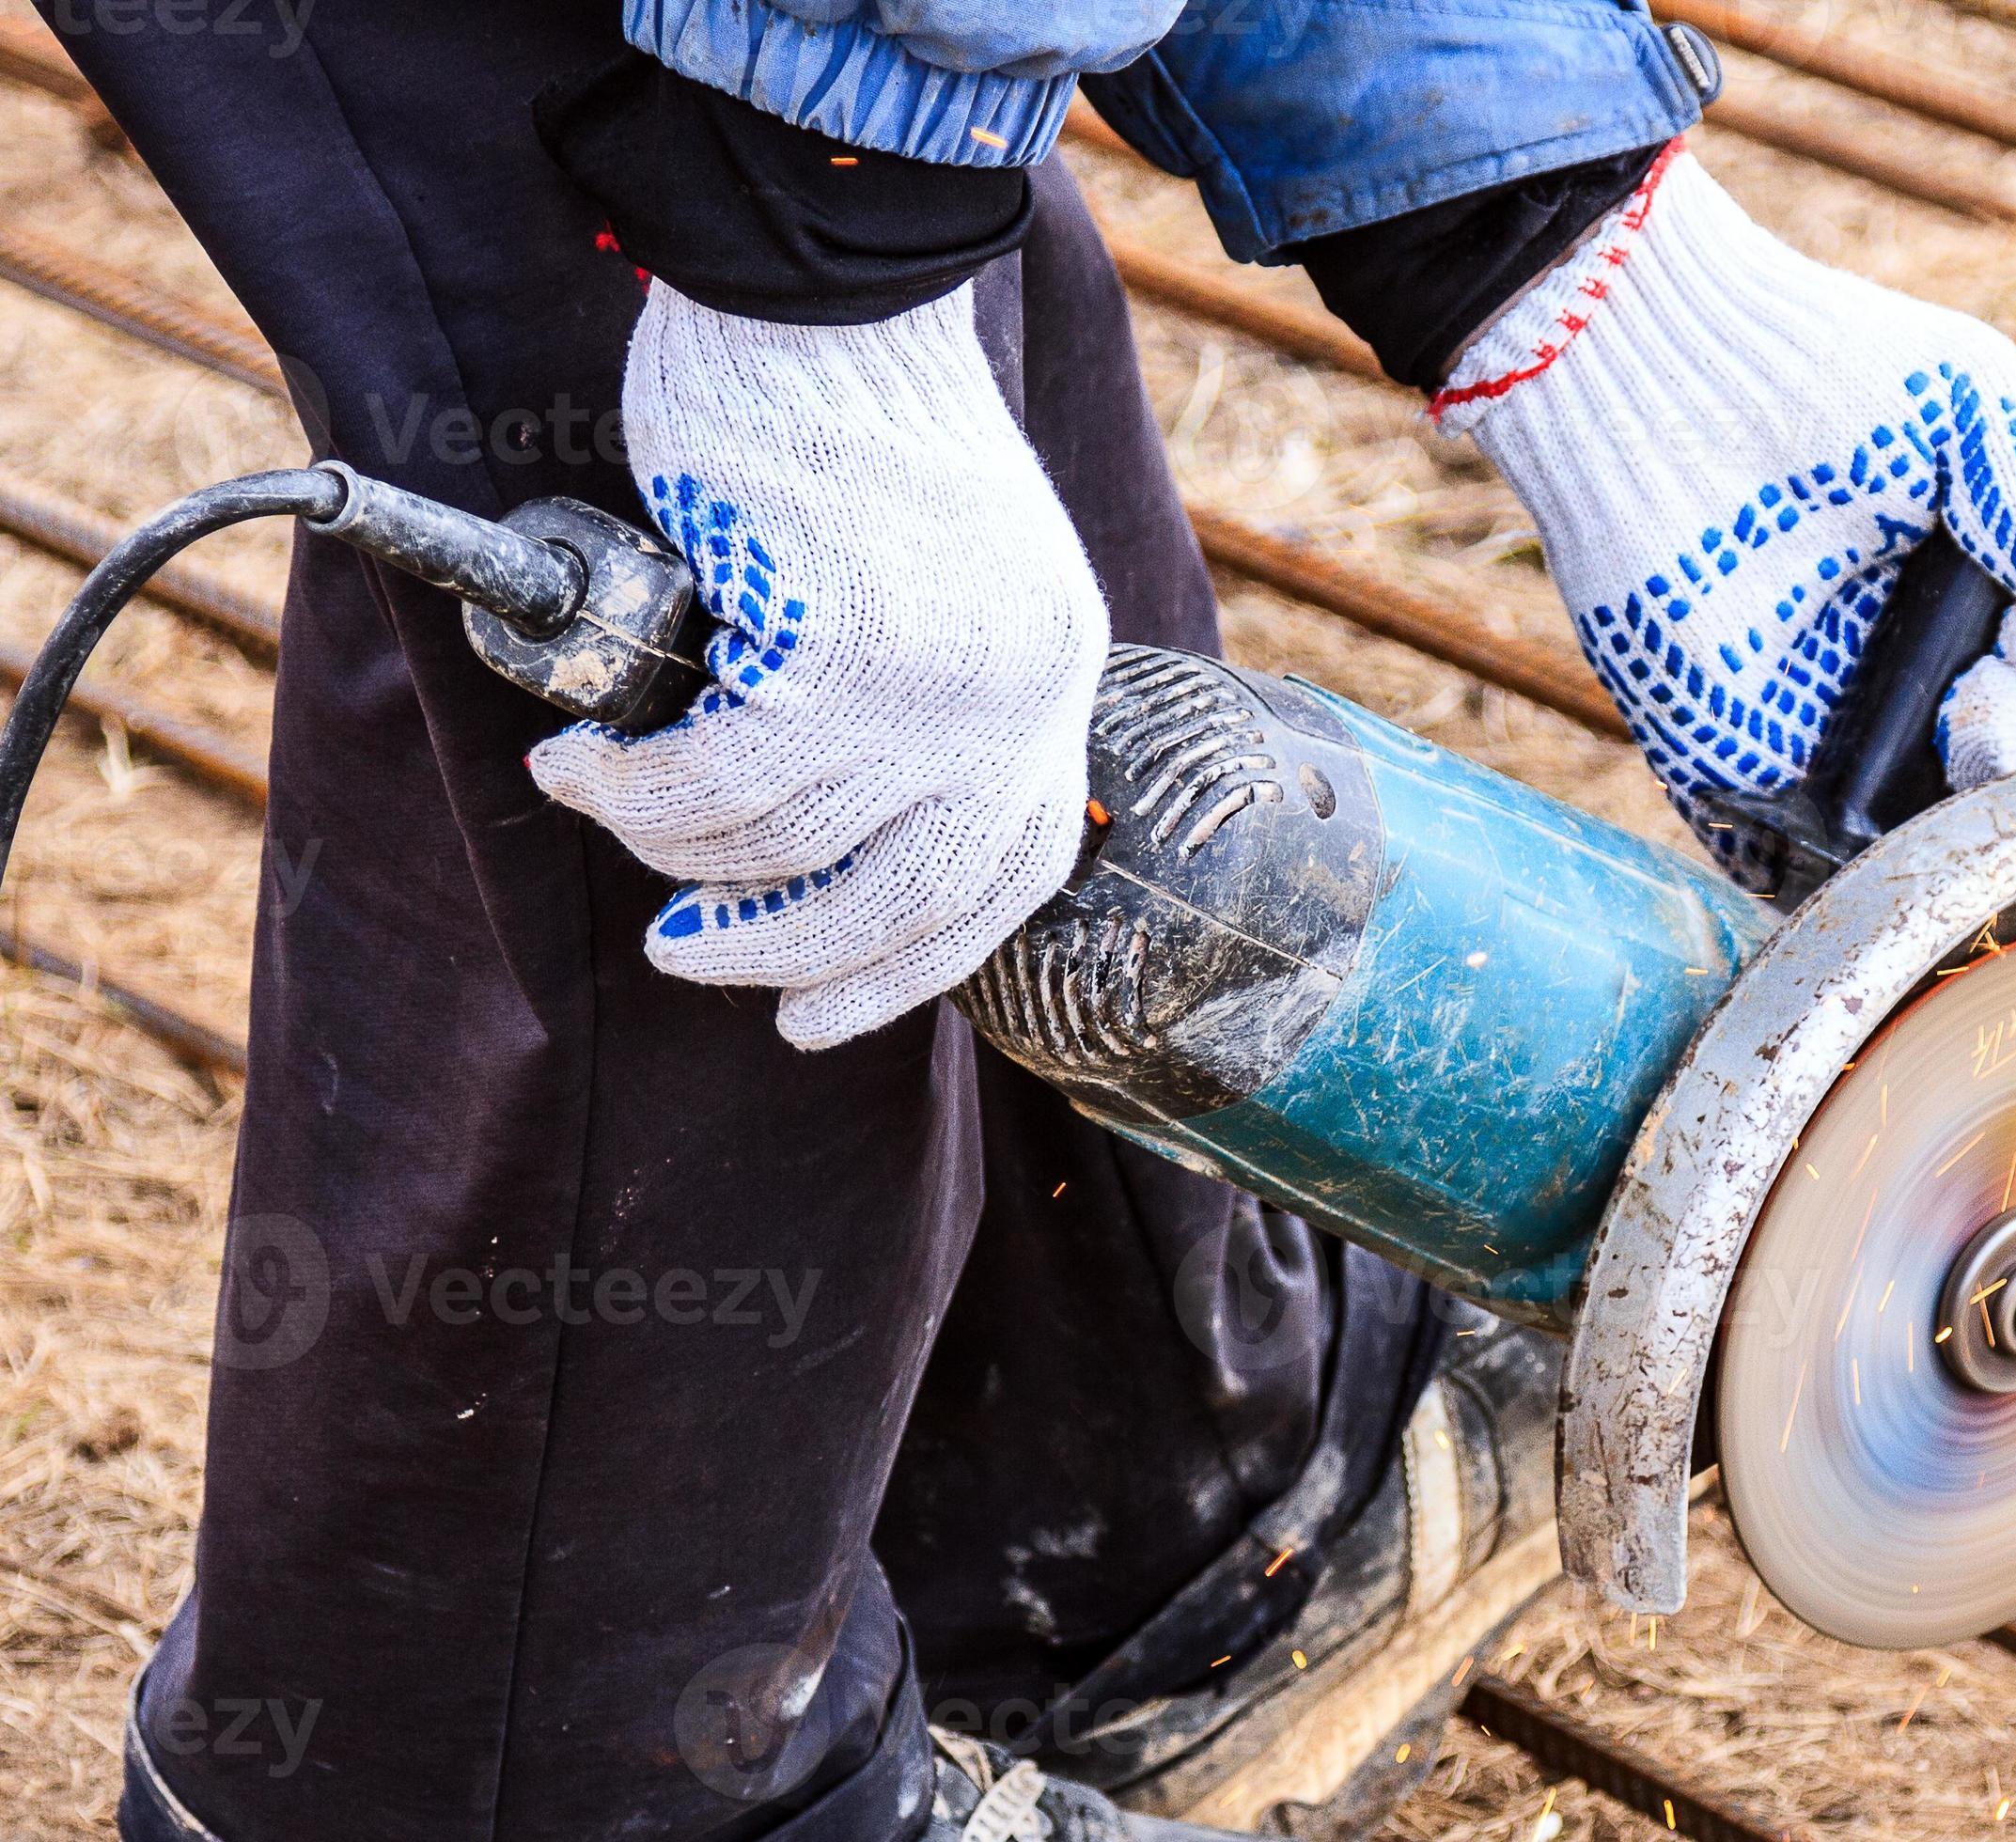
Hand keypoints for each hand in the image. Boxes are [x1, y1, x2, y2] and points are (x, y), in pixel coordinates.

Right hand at [530, 280, 1106, 1048]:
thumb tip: (826, 826)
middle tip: (694, 959)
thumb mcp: (939, 573)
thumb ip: (922, 688)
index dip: (913, 960)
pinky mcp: (839, 644)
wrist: (821, 290)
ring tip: (601, 798)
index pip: (1011, 868)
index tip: (823, 1009)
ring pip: (786, 836)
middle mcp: (1019, 689)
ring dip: (673, 849)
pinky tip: (582, 765)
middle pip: (910, 894)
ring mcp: (939, 675)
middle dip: (788, 951)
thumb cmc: (852, 418)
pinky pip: (716, 777)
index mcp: (1053, 671)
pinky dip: (632, 790)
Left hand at [1433, 146, 2015, 832]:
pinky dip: (1860, 866)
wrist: (1659, 387)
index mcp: (1972, 578)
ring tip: (1960, 722)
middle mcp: (1910, 657)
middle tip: (1991, 681)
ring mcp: (1829, 720)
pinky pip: (1812, 860)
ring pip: (1940, 823)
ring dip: (1975, 803)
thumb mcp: (1977, 418)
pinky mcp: (1741, 765)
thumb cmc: (1818, 372)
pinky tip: (1890, 822)